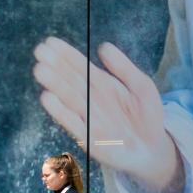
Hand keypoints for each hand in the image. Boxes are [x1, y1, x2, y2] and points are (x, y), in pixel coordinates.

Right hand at [33, 38, 181, 192]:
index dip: (66, 54)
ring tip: (40, 69)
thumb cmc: (147, 116)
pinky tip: (47, 97)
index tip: (50, 42)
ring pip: (68, 97)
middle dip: (55, 65)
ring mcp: (88, 117)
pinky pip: (72, 123)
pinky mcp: (88, 137)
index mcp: (102, 84)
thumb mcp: (141, 86)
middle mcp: (91, 99)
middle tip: (40, 51)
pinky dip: (60, 111)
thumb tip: (103, 46)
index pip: (80, 66)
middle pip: (70, 79)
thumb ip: (123, 67)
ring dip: (54, 84)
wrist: (152, 150)